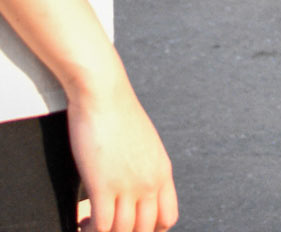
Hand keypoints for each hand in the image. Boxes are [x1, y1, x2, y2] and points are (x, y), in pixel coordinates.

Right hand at [65, 56, 177, 231]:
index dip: (151, 229)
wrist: (103, 92)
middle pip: (146, 230)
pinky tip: (81, 222)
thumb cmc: (118, 113)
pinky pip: (101, 227)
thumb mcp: (144, 142)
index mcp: (162, 170)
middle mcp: (150, 181)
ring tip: (90, 224)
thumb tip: (137, 189)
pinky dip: (90, 231)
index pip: (168, 218)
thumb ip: (145, 167)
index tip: (132, 226)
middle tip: (108, 226)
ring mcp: (128, 185)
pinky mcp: (103, 186)